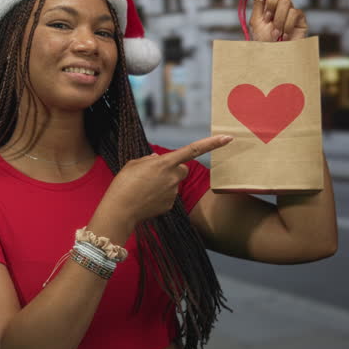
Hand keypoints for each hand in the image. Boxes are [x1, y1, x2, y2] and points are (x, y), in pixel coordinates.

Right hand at [101, 135, 232, 223]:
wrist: (120, 210)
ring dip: (164, 183)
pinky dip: (159, 196)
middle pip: (182, 169)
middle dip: (173, 169)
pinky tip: (146, 199)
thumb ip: (150, 160)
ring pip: (173, 183)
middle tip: (153, 175)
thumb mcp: (134, 164)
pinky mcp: (170, 205)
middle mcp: (173, 177)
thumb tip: (159, 160)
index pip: (193, 150)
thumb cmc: (124, 184)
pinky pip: (168, 196)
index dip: (212, 143)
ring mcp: (173, 193)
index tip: (228, 138)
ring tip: (144, 188)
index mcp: (165, 163)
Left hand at [243, 0, 308, 41]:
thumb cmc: (264, 42)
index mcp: (267, 2)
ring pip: (285, 2)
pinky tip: (284, 37)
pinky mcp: (300, 18)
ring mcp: (291, 9)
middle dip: (271, 2)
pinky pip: (294, 13)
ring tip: (275, 34)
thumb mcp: (256, 21)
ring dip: (277, 21)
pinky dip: (286, 27)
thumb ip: (256, 3)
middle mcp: (279, 4)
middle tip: (267, 18)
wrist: (274, 57)